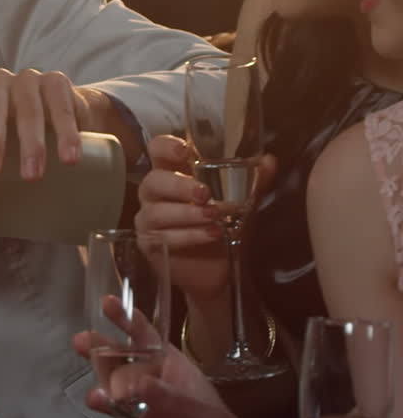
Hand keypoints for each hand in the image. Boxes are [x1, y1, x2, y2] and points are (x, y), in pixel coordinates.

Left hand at [0, 69, 110, 178]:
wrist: (75, 111)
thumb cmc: (23, 133)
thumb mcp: (2, 155)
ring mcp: (29, 82)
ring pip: (28, 109)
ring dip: (32, 143)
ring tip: (34, 176)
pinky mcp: (60, 84)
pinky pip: (62, 107)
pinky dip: (66, 133)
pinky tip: (70, 157)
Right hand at [80, 337, 285, 417]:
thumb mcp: (210, 417)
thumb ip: (172, 400)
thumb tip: (136, 384)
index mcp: (181, 377)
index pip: (151, 343)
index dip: (129, 323)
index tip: (109, 304)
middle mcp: (159, 395)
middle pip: (123, 366)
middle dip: (101, 353)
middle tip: (80, 343)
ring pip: (113, 401)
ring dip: (101, 395)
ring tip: (99, 398)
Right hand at [136, 136, 275, 301]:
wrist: (219, 271)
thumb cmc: (224, 228)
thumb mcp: (242, 204)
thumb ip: (254, 182)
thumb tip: (269, 161)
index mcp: (174, 173)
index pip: (157, 150)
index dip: (166, 147)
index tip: (185, 151)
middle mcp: (156, 194)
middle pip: (153, 181)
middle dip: (179, 186)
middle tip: (205, 193)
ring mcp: (149, 219)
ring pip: (158, 212)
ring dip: (188, 214)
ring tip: (214, 218)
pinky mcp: (150, 244)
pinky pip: (164, 237)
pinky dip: (189, 235)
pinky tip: (211, 235)